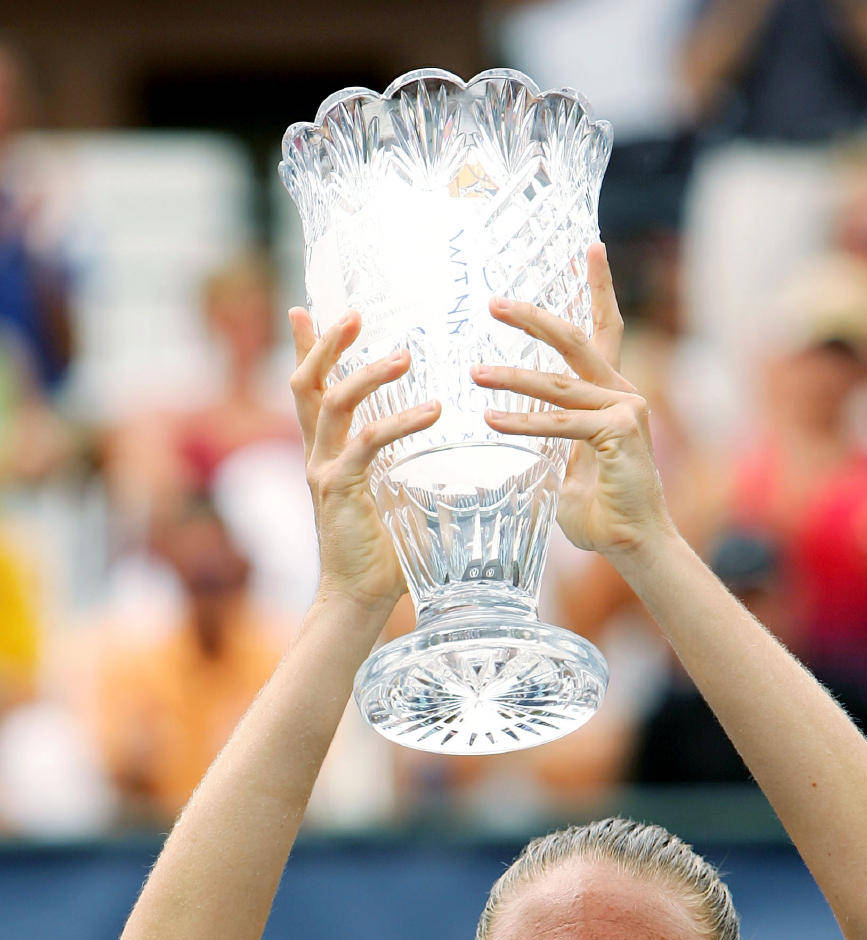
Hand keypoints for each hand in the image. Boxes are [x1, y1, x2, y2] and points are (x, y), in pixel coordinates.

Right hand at [289, 309, 440, 611]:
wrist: (361, 598)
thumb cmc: (386, 553)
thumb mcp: (400, 496)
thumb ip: (413, 467)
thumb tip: (458, 448)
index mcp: (326, 453)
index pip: (309, 390)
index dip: (304, 349)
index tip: (303, 308)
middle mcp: (317, 456)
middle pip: (306, 385)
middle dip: (324, 344)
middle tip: (353, 312)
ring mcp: (323, 472)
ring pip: (332, 405)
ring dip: (366, 374)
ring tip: (404, 355)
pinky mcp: (338, 491)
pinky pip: (365, 445)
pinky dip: (398, 424)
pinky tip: (433, 412)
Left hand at [471, 244, 672, 560]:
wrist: (632, 543)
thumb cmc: (599, 511)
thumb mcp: (568, 464)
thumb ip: (552, 439)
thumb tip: (515, 431)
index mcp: (613, 394)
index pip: (606, 330)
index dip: (599, 287)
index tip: (590, 247)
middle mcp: (624, 393)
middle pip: (576, 341)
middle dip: (534, 319)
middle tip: (493, 304)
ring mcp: (626, 409)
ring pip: (558, 385)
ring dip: (511, 378)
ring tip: (474, 375)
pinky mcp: (620, 432)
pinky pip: (561, 423)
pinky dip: (524, 422)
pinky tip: (492, 419)